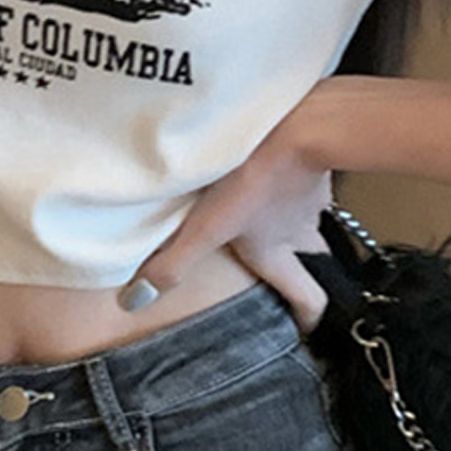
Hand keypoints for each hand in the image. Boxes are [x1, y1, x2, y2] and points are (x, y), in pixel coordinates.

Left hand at [118, 105, 334, 337]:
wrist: (300, 124)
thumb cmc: (254, 177)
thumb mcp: (206, 226)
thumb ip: (173, 262)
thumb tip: (135, 302)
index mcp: (278, 253)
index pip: (307, 298)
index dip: (307, 316)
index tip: (304, 325)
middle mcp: (301, 230)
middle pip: (314, 259)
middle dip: (303, 264)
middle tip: (287, 259)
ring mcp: (312, 196)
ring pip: (307, 216)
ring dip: (291, 215)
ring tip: (266, 202)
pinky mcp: (312, 161)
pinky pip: (305, 178)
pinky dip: (290, 174)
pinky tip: (269, 158)